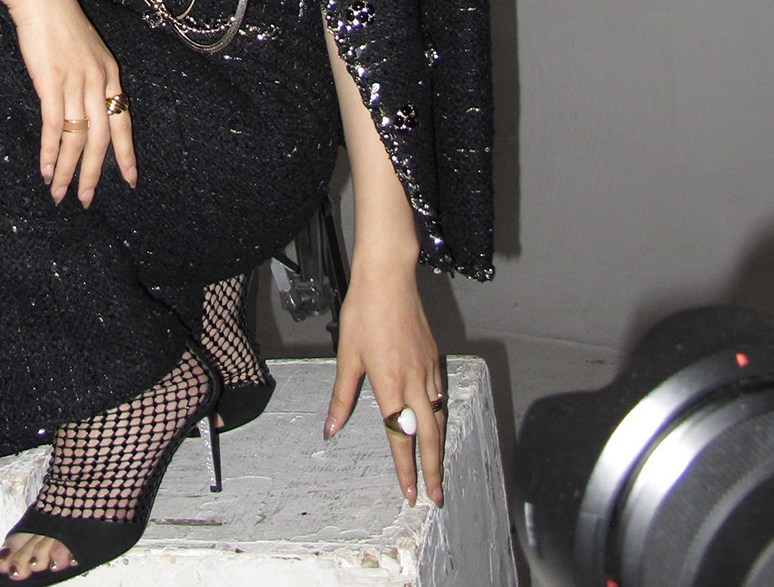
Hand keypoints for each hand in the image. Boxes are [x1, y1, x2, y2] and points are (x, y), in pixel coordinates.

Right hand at [5, 0, 136, 205]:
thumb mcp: (84, 51)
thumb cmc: (57, 22)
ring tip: (61, 194)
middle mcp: (98, 81)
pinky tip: (47, 171)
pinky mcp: (51, 82)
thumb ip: (89, 78)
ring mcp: (76, 82)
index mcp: (110, 73)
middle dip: (95, 173)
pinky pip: (55, 126)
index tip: (131, 180)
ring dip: (69, 170)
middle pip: (102, 138)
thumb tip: (83, 109)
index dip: (126, 152)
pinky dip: (50, 152)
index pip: (123, 121)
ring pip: (78, 138)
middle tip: (87, 199)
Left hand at [324, 253, 444, 506]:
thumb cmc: (364, 312)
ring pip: (440, 417)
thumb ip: (342, 396)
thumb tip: (331, 428)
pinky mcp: (434, 356)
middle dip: (435, 469)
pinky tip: (438, 422)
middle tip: (437, 496)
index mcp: (390, 384)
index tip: (411, 493)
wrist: (388, 278)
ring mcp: (428, 369)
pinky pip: (441, 394)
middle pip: (430, 436)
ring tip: (439, 468)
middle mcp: (414, 381)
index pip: (401, 437)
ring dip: (441, 446)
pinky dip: (442, 416)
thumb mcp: (347, 355)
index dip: (407, 469)